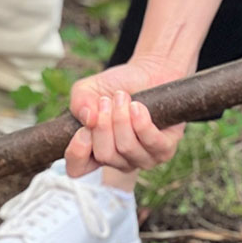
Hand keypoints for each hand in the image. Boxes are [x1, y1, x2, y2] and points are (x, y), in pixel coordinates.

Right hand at [63, 57, 186, 176]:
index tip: (84, 128)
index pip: (77, 170)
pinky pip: (151, 143)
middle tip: (106, 100)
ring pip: (126, 147)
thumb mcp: (89, 89)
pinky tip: (137, 106)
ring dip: (121, 117)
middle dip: (103, 124)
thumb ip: (79, 102)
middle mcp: (118, 161)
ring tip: (122, 97)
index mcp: (95, 152)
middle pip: (104, 155)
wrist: (149, 73)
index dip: (77, 153)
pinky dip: (141, 122)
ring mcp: (142, 159)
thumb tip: (88, 118)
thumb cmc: (116, 85)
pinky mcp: (164, 149)